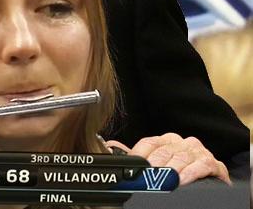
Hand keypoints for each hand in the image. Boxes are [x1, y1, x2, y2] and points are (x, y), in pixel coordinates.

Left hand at [106, 133, 230, 185]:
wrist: (208, 178)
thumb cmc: (180, 169)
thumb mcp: (158, 162)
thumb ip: (138, 156)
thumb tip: (111, 147)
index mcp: (165, 141)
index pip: (148, 143)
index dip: (138, 155)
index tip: (131, 167)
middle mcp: (180, 142)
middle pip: (162, 152)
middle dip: (153, 167)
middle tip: (146, 178)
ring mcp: (196, 151)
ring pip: (180, 158)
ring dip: (170, 171)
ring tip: (163, 181)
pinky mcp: (211, 162)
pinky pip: (200, 165)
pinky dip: (190, 173)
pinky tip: (182, 181)